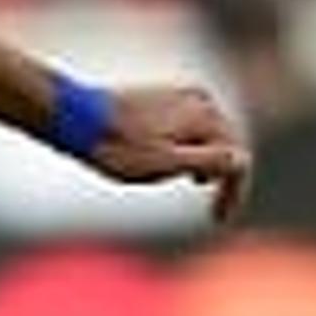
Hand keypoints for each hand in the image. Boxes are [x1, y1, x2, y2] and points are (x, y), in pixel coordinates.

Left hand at [83, 78, 253, 222]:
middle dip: (224, 178)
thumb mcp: (163, 163)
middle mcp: (201, 100)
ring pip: (208, 136)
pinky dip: (190, 147)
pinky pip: (190, 126)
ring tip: (196, 185)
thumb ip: (206, 161)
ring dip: (208, 162)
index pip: (237, 160)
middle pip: (226, 145)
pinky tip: (175, 163)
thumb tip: (242, 160)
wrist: (73, 115)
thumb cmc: (115, 146)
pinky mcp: (163, 97)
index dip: (233, 193)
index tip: (219, 220)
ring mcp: (182, 95)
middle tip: (216, 210)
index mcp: (206, 116)